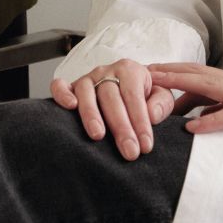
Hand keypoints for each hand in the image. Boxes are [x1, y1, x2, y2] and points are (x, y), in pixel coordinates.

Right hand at [51, 55, 185, 159]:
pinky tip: (69, 107)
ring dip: (91, 115)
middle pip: (111, 98)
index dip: (140, 122)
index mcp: (130, 71)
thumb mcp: (160, 96)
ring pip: (86, 93)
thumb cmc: (144, 95)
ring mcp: (87, 78)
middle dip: (121, 127)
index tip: (145, 146)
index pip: (134, 97)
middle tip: (129, 151)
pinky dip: (62, 94)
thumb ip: (162, 103)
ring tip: (98, 136)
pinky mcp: (71, 86)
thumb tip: (152, 115)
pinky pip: (60, 86)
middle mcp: (107, 72)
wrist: (127, 85)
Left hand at [144, 64, 222, 144]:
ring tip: (150, 90)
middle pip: (195, 73)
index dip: (170, 74)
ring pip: (208, 87)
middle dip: (163, 73)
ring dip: (177, 87)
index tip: (142, 76)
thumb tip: (200, 119)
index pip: (197, 76)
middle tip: (132, 73)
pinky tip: (191, 128)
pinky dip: (211, 120)